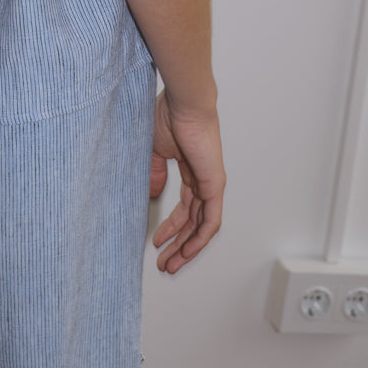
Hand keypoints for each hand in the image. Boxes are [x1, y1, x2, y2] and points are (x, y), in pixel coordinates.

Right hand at [150, 88, 224, 273]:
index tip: (156, 242)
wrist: (184, 103)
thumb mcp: (156, 151)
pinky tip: (188, 250)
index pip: (185, 209)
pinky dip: (200, 237)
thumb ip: (155, 174)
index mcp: (191, 172)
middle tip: (165, 264)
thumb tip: (152, 194)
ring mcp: (211, 184)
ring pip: (201, 226)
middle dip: (178, 245)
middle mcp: (203, 180)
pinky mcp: (214, 184)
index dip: (171, 228)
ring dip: (187, 248)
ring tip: (171, 264)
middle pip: (193, 223)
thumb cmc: (170, 115)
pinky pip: (211, 219)